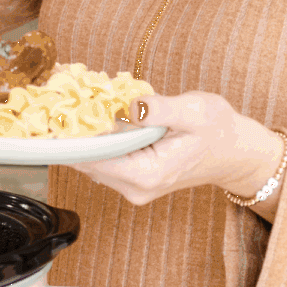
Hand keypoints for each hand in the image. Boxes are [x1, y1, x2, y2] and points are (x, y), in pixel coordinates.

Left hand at [75, 91, 284, 211]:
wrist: (234, 151)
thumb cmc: (218, 130)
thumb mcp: (195, 111)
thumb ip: (161, 109)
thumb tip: (131, 106)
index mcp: (147, 174)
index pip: (93, 159)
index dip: (70, 138)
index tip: (52, 115)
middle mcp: (135, 187)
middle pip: (88, 161)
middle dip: (74, 133)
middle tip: (61, 99)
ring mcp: (133, 186)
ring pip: (93, 161)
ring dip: (85, 135)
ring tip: (77, 104)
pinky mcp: (133, 178)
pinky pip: (105, 159)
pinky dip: (98, 139)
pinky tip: (98, 117)